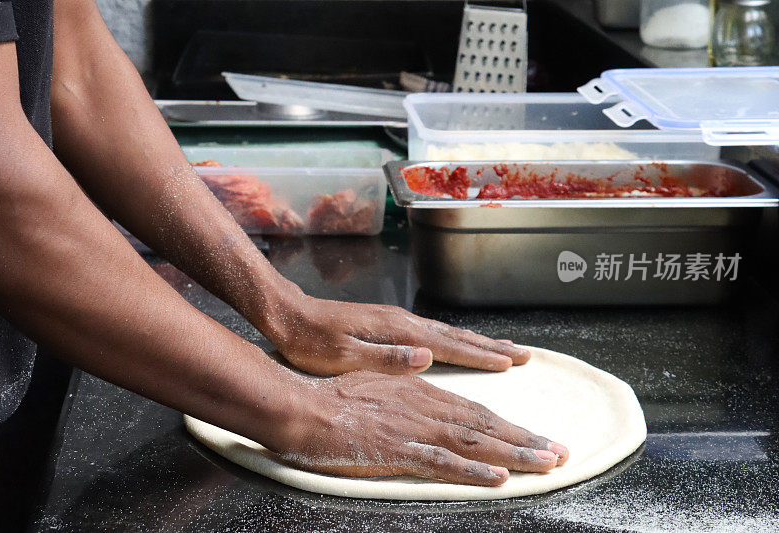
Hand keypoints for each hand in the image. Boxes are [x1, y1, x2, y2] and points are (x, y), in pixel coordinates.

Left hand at [264, 294, 529, 375]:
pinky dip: (454, 338)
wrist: (288, 315)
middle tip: (523, 354)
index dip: (480, 356)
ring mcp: (396, 320)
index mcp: (397, 331)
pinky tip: (456, 343)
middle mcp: (403, 321)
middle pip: (456, 335)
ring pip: (446, 332)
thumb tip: (426, 358)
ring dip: (477, 341)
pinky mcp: (387, 322)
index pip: (448, 346)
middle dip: (491, 347)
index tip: (510, 363)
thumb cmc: (311, 342)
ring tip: (502, 347)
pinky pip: (432, 331)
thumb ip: (385, 359)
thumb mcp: (344, 357)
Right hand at [278, 370, 568, 484]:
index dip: (509, 425)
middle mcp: (423, 406)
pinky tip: (497, 478)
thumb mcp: (374, 382)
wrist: (299, 405)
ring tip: (546, 462)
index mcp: (420, 392)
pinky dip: (472, 471)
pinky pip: (441, 463)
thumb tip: (423, 370)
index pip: (474, 410)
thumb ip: (403, 383)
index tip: (537, 436)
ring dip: (513, 452)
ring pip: (472, 442)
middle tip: (560, 452)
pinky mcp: (395, 450)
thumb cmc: (331, 396)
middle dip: (525, 439)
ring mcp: (411, 428)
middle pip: (483, 424)